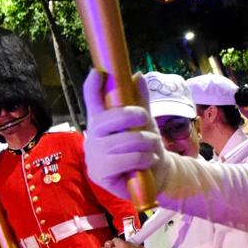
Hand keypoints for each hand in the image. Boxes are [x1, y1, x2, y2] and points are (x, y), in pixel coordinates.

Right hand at [82, 70, 165, 199]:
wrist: (155, 175)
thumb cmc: (145, 147)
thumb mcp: (145, 123)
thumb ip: (140, 102)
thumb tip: (137, 76)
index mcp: (101, 122)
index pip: (92, 102)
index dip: (93, 87)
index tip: (97, 72)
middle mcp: (93, 137)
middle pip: (105, 120)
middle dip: (129, 116)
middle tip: (145, 119)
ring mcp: (94, 156)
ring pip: (120, 141)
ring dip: (144, 142)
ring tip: (153, 147)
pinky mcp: (100, 174)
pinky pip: (124, 160)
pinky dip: (142, 158)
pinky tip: (148, 160)